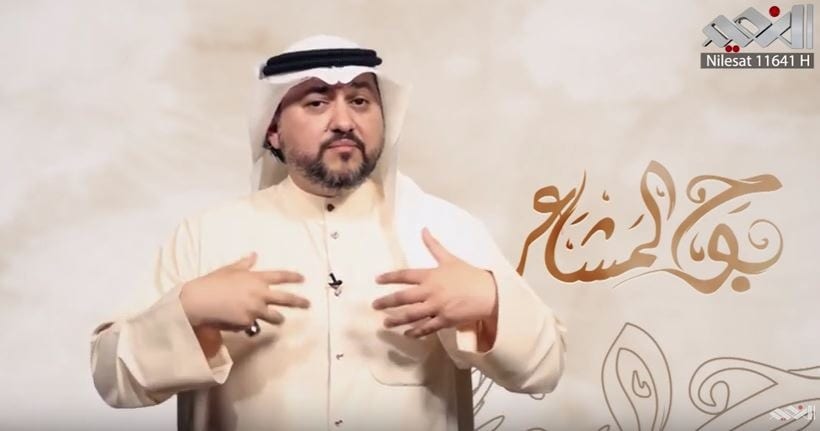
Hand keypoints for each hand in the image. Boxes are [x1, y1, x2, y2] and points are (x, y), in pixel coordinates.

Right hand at [179, 252, 308, 331]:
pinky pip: (252, 325)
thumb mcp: (228, 270)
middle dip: (300, 302)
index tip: (303, 279)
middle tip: (308, 304)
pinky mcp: (247, 323)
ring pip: (275, 317)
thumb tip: (254, 255)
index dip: (293, 277)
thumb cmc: (212, 282)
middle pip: (286, 299)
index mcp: (256, 278)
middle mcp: (260, 294)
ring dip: (278, 318)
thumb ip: (244, 264)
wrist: (199, 301)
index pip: (281, 276)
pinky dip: (248, 324)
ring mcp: (255, 309)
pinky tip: (237, 321)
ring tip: (280, 320)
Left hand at [372, 228, 497, 338]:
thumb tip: (423, 229)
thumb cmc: (469, 275)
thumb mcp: (450, 258)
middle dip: (387, 302)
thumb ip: (434, 245)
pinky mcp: (445, 320)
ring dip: (397, 319)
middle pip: (403, 298)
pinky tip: (407, 333)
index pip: (405, 275)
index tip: (377, 280)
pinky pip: (426, 328)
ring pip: (412, 315)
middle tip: (374, 305)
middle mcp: (431, 292)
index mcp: (431, 275)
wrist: (489, 293)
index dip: (389, 277)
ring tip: (385, 323)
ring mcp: (437, 307)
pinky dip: (416, 332)